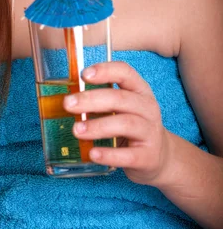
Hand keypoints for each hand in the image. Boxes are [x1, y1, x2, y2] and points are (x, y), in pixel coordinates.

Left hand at [63, 60, 171, 186]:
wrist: (160, 157)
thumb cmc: (133, 126)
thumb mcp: (122, 107)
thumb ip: (101, 98)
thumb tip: (67, 96)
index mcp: (139, 90)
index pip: (125, 72)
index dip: (105, 70)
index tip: (83, 74)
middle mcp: (147, 108)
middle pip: (120, 98)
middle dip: (91, 100)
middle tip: (68, 104)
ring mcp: (150, 132)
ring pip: (125, 124)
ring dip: (98, 126)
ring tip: (76, 130)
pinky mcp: (148, 157)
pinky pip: (128, 155)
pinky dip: (109, 154)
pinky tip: (93, 153)